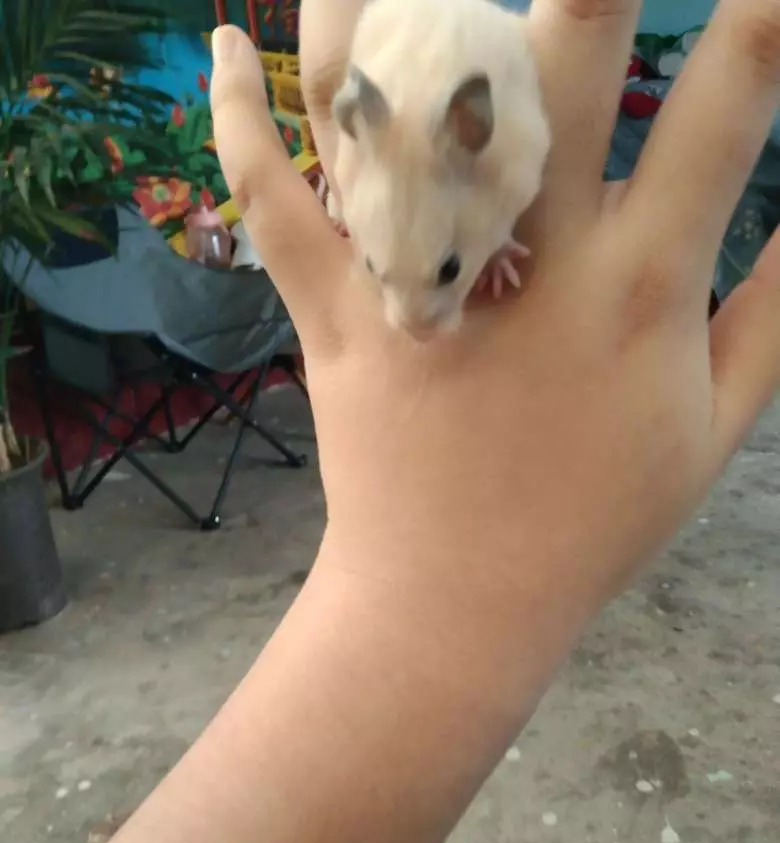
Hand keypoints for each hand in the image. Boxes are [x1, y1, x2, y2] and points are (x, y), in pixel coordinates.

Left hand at [211, 0, 779, 648]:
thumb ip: (775, 316)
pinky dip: (242, 127)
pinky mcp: (336, 320)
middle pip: (561, 75)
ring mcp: (424, 287)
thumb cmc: (591, 522)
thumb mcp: (713, 432)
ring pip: (397, 117)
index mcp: (641, 290)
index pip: (725, 110)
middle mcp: (534, 267)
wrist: (459, 605)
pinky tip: (230, 47)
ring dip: (376, 13)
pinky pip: (278, 209)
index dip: (760, 20)